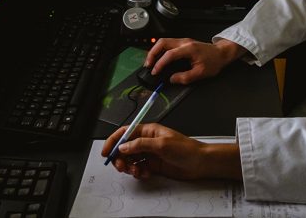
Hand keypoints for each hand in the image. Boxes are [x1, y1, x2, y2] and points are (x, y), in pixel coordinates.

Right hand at [101, 123, 241, 180]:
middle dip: (120, 158)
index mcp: (148, 130)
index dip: (113, 141)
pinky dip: (138, 173)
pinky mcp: (153, 165)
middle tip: (122, 167)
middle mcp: (147, 141)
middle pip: (124, 148)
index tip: (106, 152)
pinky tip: (145, 174)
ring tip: (137, 171)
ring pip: (130, 160)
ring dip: (129, 167)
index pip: (125, 132)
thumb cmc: (185, 149)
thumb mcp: (162, 144)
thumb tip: (123, 146)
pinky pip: (138, 168)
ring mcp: (149, 153)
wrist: (200, 163)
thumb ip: (140, 145)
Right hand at [145, 38, 245, 83]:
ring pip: (163, 42)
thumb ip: (185, 77)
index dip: (160, 63)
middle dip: (152, 53)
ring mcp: (183, 41)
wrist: (221, 53)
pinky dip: (160, 50)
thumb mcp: (201, 73)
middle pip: (162, 42)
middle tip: (148, 65)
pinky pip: (167, 44)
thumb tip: (172, 79)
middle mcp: (184, 42)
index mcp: (189, 48)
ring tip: (151, 62)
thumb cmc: (214, 61)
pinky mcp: (182, 43)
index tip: (155, 72)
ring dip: (155, 51)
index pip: (169, 54)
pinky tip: (158, 58)